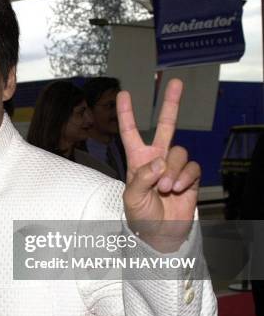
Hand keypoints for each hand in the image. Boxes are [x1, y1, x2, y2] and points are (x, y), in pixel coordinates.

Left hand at [118, 79, 200, 251]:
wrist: (160, 233)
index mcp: (137, 160)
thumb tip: (159, 162)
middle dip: (171, 103)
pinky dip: (184, 177)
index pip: (131, 132)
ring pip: (179, 152)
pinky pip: (191, 167)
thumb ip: (142, 178)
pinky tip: (177, 189)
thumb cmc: (140, 215)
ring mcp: (174, 166)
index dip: (127, 114)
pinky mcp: (189, 176)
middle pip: (166, 125)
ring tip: (165, 188)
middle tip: (175, 82)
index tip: (123, 94)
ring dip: (172, 170)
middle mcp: (156, 158)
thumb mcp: (131, 197)